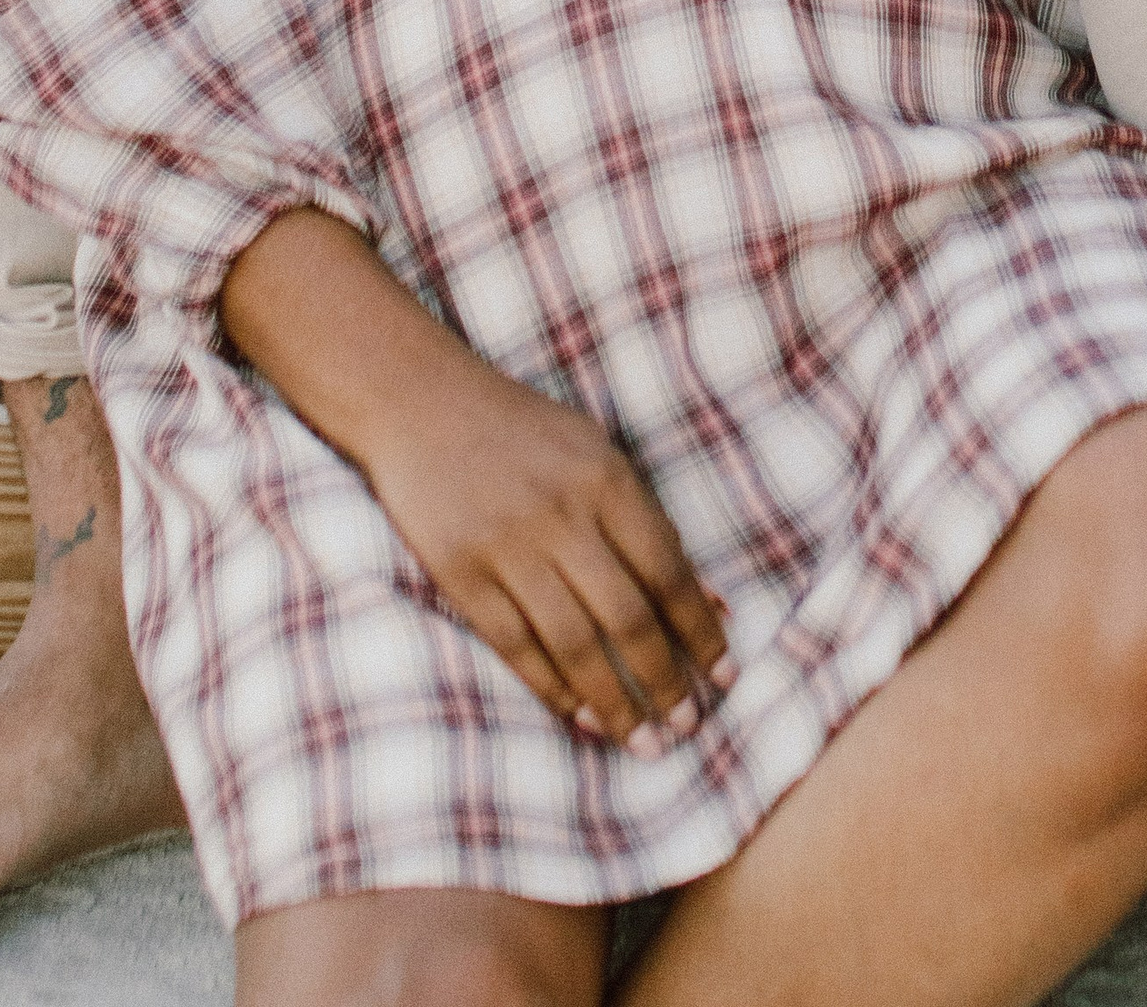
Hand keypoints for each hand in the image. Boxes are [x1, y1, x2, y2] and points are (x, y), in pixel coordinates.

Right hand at [221, 209, 729, 751]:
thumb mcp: (597, 454)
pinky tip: (580, 717)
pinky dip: (552, 688)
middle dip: (664, 681)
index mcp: (606, 478)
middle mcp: (562, 514)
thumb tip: (709, 601)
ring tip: (643, 741)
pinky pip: (516, 646)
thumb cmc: (524, 431)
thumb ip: (648, 523)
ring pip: (575, 644)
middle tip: (688, 726)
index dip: (700, 631)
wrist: (421, 403)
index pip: (668, 571)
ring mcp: (508, 547)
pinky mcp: (460, 574)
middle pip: (627, 617)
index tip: (725, 678)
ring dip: (614, 702)